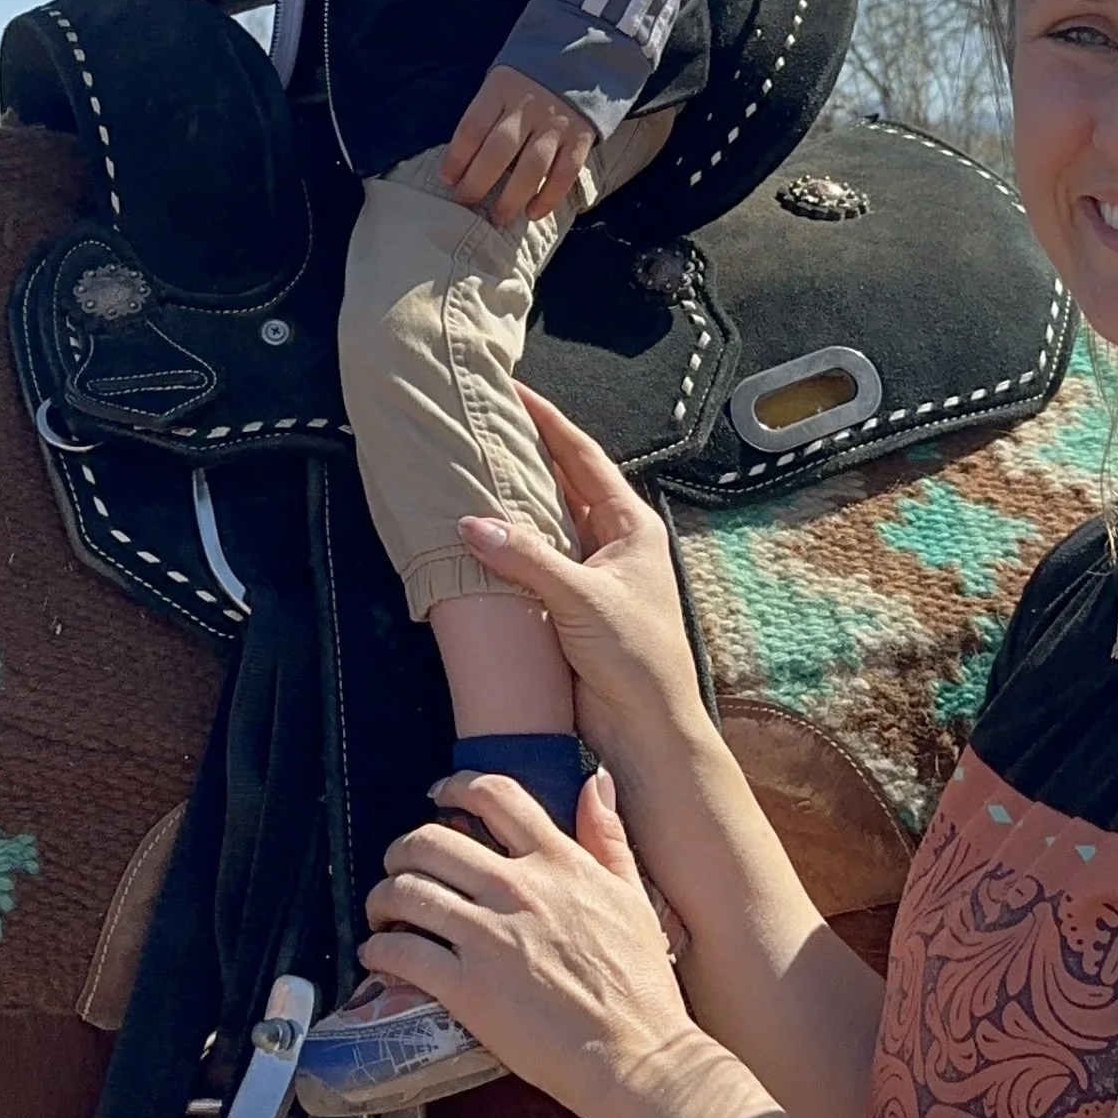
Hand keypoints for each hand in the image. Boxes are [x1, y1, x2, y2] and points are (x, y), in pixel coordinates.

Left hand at [364, 767, 690, 1117]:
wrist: (636, 1056)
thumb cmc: (641, 987)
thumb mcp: (633, 897)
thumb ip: (608, 836)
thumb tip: (595, 783)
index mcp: (558, 863)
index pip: (494, 796)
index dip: (455, 786)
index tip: (440, 794)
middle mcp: (517, 889)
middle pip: (430, 840)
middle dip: (402, 848)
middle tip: (399, 865)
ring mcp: (488, 937)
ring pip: (405, 891)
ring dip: (381, 897)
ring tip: (382, 911)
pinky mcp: (466, 988)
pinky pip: (400, 954)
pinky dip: (377, 951)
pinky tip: (377, 955)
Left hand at [440, 64, 593, 225]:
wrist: (577, 60)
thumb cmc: (524, 83)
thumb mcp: (498, 86)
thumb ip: (483, 117)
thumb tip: (459, 166)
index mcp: (501, 89)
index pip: (472, 127)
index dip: (456, 157)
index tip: (447, 180)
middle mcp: (529, 106)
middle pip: (498, 150)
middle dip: (478, 182)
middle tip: (465, 203)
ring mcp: (556, 123)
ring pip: (532, 167)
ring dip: (512, 197)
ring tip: (498, 218)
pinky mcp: (580, 138)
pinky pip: (565, 173)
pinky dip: (548, 197)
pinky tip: (533, 212)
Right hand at [458, 388, 706, 756]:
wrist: (646, 727)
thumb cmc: (637, 658)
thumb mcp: (584, 598)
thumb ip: (527, 559)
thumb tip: (471, 523)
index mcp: (629, 524)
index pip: (582, 455)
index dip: (548, 420)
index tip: (515, 389)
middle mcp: (611, 541)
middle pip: (561, 483)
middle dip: (525, 454)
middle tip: (483, 425)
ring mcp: (590, 572)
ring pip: (545, 522)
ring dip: (513, 501)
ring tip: (470, 469)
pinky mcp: (568, 605)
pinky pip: (532, 562)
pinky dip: (507, 546)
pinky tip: (476, 534)